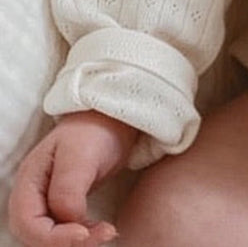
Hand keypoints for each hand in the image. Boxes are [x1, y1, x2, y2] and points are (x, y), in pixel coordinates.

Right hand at [8, 110, 137, 246]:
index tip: (83, 234)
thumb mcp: (80, 155)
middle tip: (101, 235)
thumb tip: (68, 221)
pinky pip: (67, 230)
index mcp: (29, 180)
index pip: (27, 223)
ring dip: (78, 242)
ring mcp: (48, 200)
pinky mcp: (65, 205)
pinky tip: (105, 229)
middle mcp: (34, 194)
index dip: (52, 238)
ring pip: (52, 236)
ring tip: (107, 231)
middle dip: (66, 243)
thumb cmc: (95, 130)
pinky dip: (85, 236)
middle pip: (36, 235)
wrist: (113, 118)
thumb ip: (68, 191)